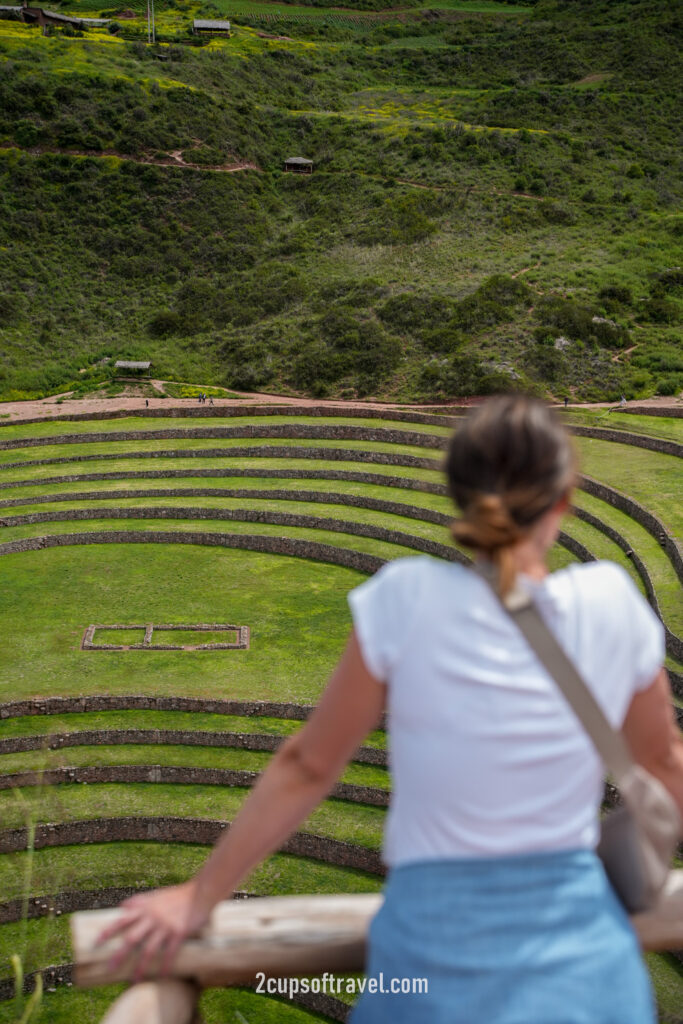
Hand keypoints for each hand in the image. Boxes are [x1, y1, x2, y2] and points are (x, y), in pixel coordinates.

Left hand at [96, 880, 211, 980]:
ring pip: (149, 949)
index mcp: (145, 908)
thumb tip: (122, 906)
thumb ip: (139, 901)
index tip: (96, 942)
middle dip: (119, 954)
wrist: (200, 892)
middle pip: (131, 938)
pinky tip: (162, 975)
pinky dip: (165, 965)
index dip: (108, 931)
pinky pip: (170, 952)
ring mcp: (166, 925)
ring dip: (141, 967)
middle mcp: (153, 917)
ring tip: (134, 980)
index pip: (122, 920)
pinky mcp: (179, 932)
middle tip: (110, 968)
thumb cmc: (177, 895)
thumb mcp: (155, 894)